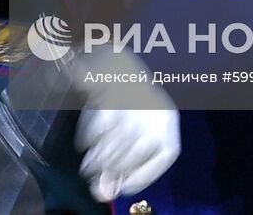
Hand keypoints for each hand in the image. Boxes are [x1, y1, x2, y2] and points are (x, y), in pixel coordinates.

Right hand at [72, 51, 179, 201]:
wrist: (114, 60)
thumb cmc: (128, 105)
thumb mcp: (135, 133)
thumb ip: (122, 165)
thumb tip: (102, 192)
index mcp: (168, 120)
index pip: (165, 154)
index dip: (143, 175)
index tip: (123, 186)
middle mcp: (155, 110)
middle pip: (134, 152)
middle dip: (111, 170)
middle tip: (94, 178)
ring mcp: (134, 100)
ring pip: (115, 141)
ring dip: (97, 160)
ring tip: (88, 167)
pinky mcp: (111, 92)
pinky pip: (99, 124)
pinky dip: (88, 138)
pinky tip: (85, 144)